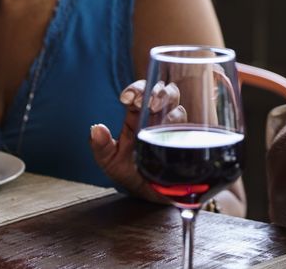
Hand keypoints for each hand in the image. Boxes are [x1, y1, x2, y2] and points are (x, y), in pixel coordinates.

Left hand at [88, 79, 184, 202]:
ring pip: (177, 103)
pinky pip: (189, 125)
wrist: (151, 196)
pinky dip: (181, 122)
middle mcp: (157, 117)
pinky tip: (172, 129)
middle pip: (162, 91)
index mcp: (138, 117)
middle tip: (147, 104)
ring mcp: (173, 127)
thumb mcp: (110, 161)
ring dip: (169, 103)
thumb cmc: (130, 174)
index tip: (127, 99)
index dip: (136, 89)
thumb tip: (96, 128)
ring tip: (158, 113)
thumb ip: (101, 147)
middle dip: (156, 92)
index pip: (140, 92)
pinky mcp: (185, 139)